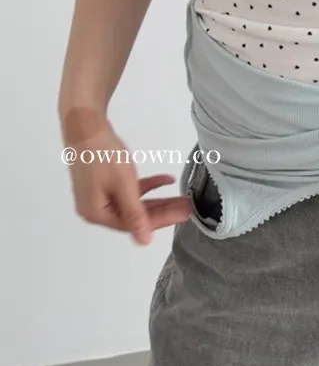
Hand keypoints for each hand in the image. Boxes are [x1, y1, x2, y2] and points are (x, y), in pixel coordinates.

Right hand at [61, 108, 191, 244]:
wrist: (83, 123)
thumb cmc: (102, 154)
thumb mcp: (123, 185)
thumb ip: (135, 214)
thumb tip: (143, 241)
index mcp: (96, 213)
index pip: (134, 224)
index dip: (161, 220)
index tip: (183, 214)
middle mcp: (96, 209)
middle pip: (135, 215)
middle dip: (163, 210)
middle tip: (187, 207)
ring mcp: (99, 196)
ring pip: (135, 203)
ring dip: (159, 199)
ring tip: (182, 198)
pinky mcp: (104, 183)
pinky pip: (128, 190)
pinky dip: (147, 186)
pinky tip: (166, 180)